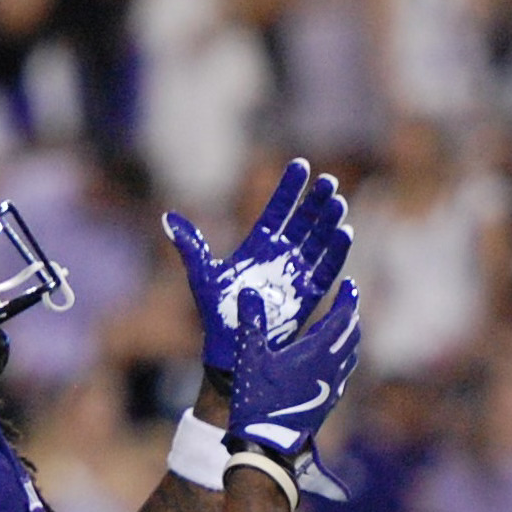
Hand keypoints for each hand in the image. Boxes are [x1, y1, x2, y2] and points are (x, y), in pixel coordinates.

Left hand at [164, 160, 349, 376]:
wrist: (230, 347)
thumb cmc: (216, 312)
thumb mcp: (202, 276)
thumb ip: (191, 247)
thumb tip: (167, 218)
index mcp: (257, 244)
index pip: (276, 209)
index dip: (288, 188)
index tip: (300, 165)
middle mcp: (280, 254)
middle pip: (303, 221)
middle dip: (315, 201)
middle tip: (328, 181)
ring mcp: (295, 273)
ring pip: (317, 241)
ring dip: (328, 222)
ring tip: (338, 203)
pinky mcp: (307, 294)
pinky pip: (325, 270)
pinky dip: (335, 253)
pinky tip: (344, 233)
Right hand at [226, 275, 362, 467]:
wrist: (269, 445)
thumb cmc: (258, 400)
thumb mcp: (248, 358)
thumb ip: (251, 322)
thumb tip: (248, 292)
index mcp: (317, 351)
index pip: (343, 317)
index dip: (347, 299)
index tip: (348, 285)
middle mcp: (331, 367)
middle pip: (352, 334)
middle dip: (350, 315)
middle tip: (345, 301)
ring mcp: (332, 387)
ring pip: (350, 355)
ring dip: (349, 336)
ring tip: (341, 327)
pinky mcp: (327, 403)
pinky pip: (343, 373)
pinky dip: (342, 358)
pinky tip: (331, 362)